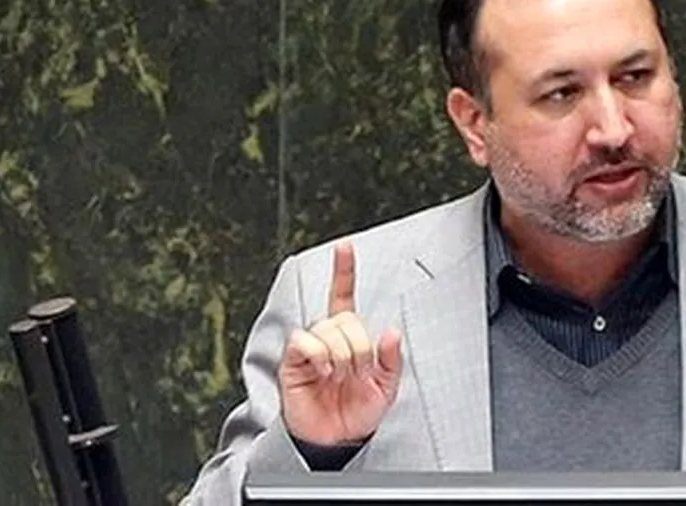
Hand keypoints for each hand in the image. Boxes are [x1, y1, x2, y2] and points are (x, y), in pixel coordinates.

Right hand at [278, 242, 402, 445]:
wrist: (337, 439)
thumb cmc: (358, 411)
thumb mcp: (386, 387)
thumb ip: (390, 360)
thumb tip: (391, 332)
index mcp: (350, 337)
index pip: (344, 296)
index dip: (344, 271)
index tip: (345, 247)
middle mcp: (327, 336)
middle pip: (347, 319)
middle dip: (360, 348)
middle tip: (359, 373)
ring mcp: (310, 347)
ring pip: (329, 330)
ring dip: (343, 356)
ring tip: (341, 378)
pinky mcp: (294, 361)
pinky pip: (306, 342)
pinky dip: (321, 356)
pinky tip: (325, 372)